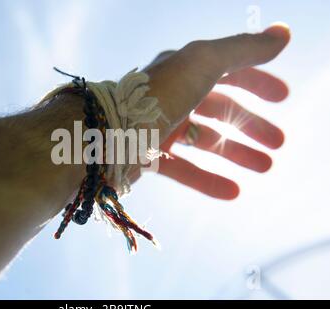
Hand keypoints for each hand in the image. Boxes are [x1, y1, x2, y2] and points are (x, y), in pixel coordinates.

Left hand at [144, 25, 289, 198]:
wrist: (106, 135)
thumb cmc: (156, 96)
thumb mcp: (203, 62)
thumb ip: (242, 50)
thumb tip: (282, 35)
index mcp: (183, 71)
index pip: (227, 72)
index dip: (257, 82)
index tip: (283, 97)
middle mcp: (171, 97)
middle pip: (219, 110)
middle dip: (251, 125)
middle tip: (279, 143)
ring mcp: (160, 128)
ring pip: (205, 141)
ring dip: (236, 153)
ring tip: (265, 167)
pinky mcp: (149, 157)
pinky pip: (185, 169)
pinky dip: (209, 180)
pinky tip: (234, 191)